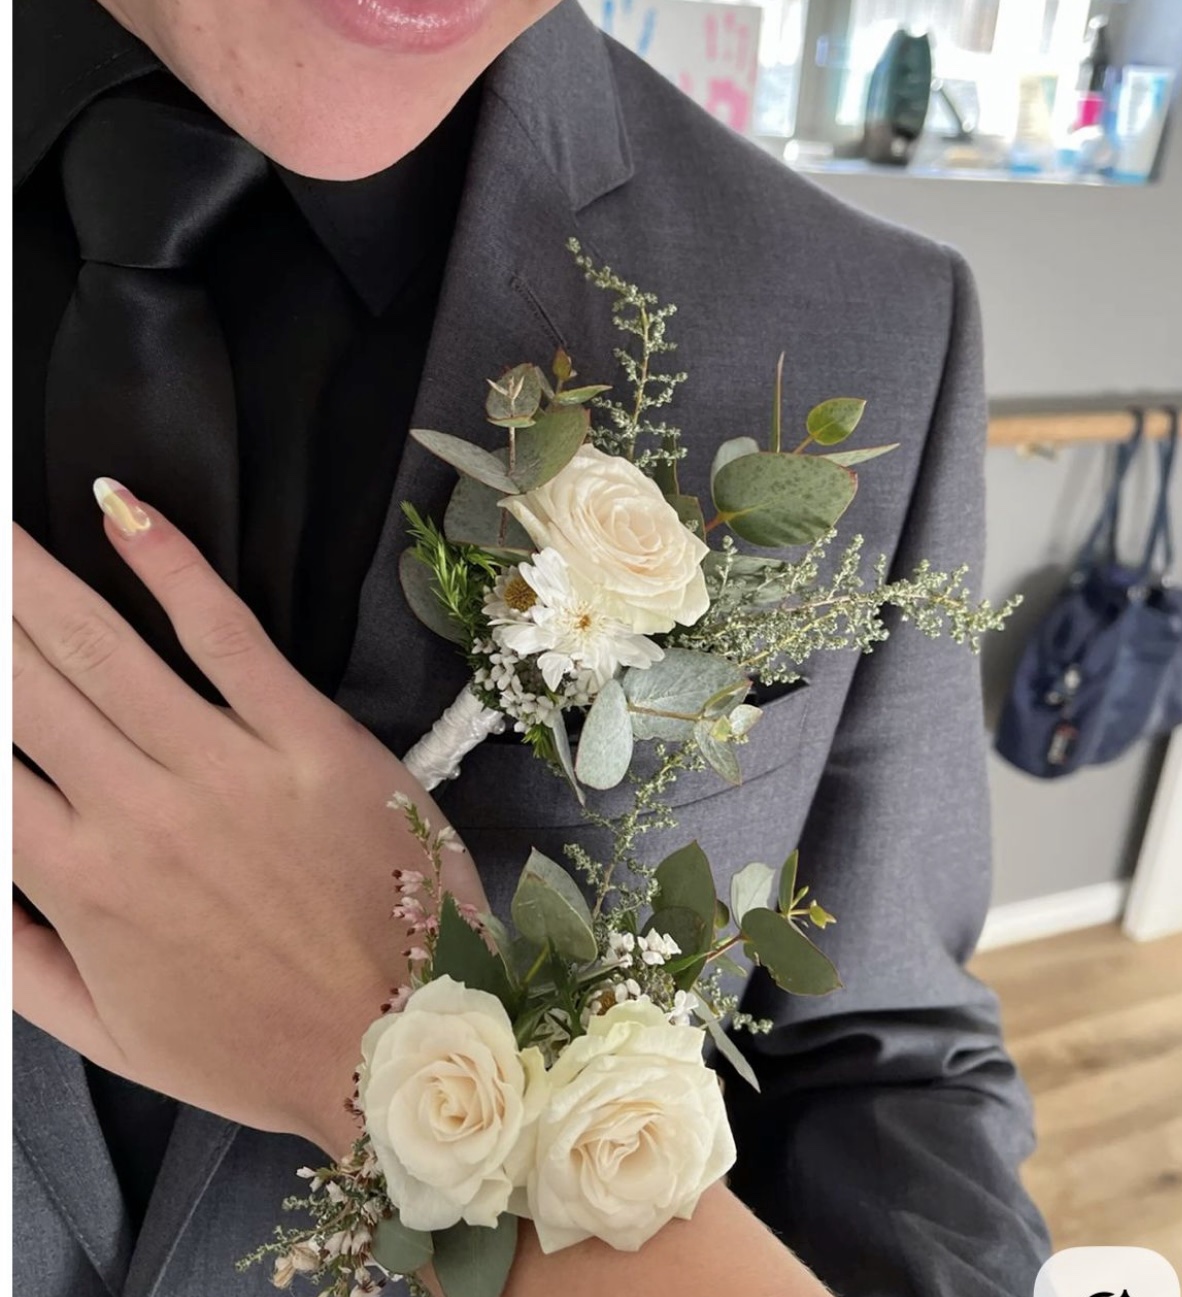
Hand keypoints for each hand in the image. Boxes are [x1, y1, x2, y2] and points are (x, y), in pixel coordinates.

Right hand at [12, 480, 486, 1155]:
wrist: (400, 1050)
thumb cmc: (256, 1047)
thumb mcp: (111, 1034)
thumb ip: (14, 958)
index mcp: (82, 882)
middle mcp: (139, 811)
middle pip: (23, 683)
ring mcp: (228, 767)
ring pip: (104, 647)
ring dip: (34, 573)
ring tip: (1, 527)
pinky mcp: (311, 739)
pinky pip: (228, 634)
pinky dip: (169, 566)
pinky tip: (121, 511)